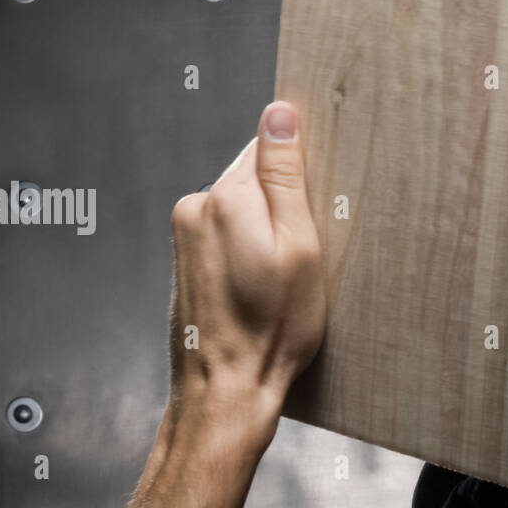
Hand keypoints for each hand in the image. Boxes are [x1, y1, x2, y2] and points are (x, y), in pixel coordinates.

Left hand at [167, 101, 325, 433]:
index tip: (320, 203)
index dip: (304, 171)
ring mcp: (186, 236)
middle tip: (310, 248)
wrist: (225, 393)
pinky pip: (230, 233)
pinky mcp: (187, 260)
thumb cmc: (272, 328)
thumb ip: (286, 174)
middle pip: (256, 177)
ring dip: (270, 228)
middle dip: (287, 203)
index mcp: (225, 197)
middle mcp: (196, 208)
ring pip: (245, 207)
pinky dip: (252, 248)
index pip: (271, 147)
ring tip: (288, 273)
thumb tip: (280, 113)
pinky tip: (267, 283)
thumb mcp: (300, 246)